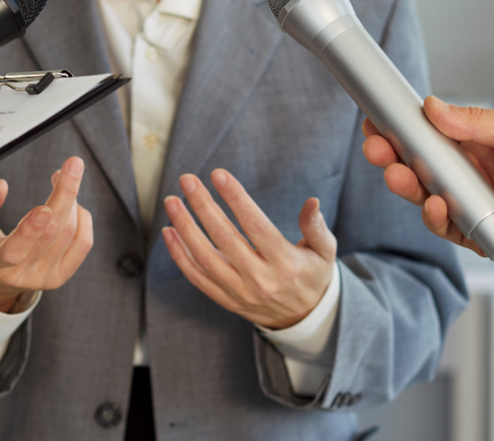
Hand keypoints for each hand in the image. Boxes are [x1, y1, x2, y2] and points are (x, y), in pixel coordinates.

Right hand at [0, 157, 93, 312]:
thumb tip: (1, 186)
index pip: (12, 251)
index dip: (29, 230)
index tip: (44, 208)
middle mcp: (20, 274)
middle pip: (51, 234)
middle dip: (65, 195)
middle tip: (72, 164)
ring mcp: (43, 278)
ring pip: (69, 234)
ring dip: (72, 200)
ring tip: (61, 178)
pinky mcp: (60, 276)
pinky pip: (83, 243)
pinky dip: (82, 216)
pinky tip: (73, 203)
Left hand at [162, 170, 335, 328]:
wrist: (303, 318)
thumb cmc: (312, 275)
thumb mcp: (324, 251)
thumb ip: (316, 226)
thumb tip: (312, 202)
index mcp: (285, 263)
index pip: (256, 226)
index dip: (236, 199)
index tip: (218, 175)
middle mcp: (261, 279)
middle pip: (225, 239)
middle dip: (203, 207)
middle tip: (187, 180)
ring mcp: (240, 292)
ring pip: (206, 259)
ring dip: (185, 228)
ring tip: (172, 202)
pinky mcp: (226, 300)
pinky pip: (197, 278)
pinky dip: (180, 256)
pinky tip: (169, 232)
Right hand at [361, 96, 493, 273]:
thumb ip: (477, 121)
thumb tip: (433, 107)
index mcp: (473, 142)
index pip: (426, 132)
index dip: (399, 126)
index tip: (377, 118)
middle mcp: (464, 172)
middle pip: (414, 162)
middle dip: (390, 154)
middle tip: (376, 147)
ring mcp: (464, 202)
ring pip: (421, 193)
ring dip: (405, 184)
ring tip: (398, 175)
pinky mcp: (470, 232)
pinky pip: (441, 225)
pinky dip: (433, 216)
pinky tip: (435, 205)